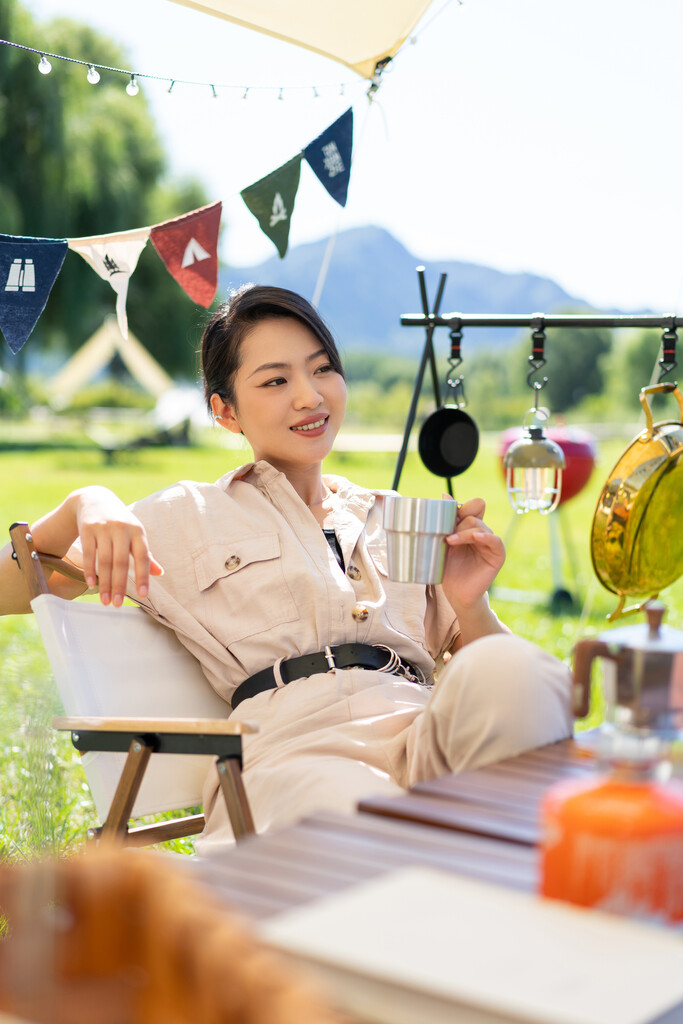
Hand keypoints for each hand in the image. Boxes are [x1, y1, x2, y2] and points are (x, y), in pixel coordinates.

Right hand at [75, 487, 162, 605]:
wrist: (95, 498)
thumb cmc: (120, 521)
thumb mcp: (135, 533)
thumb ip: (146, 555)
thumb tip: (160, 574)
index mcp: (138, 532)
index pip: (143, 557)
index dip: (143, 576)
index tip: (143, 594)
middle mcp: (122, 529)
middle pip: (121, 563)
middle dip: (120, 586)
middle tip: (117, 605)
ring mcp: (104, 528)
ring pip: (105, 561)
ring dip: (105, 583)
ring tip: (106, 600)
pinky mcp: (88, 528)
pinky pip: (90, 554)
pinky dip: (90, 571)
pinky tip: (91, 584)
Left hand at [440, 497, 504, 610]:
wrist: (455, 593)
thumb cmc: (448, 569)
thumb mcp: (444, 542)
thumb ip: (447, 521)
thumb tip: (444, 495)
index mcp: (471, 527)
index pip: (474, 506)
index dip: (462, 507)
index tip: (445, 511)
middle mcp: (482, 533)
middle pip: (473, 516)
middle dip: (458, 523)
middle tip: (446, 536)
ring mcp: (490, 544)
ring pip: (480, 527)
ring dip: (463, 532)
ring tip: (449, 541)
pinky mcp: (497, 556)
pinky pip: (495, 542)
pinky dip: (486, 537)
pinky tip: (477, 538)